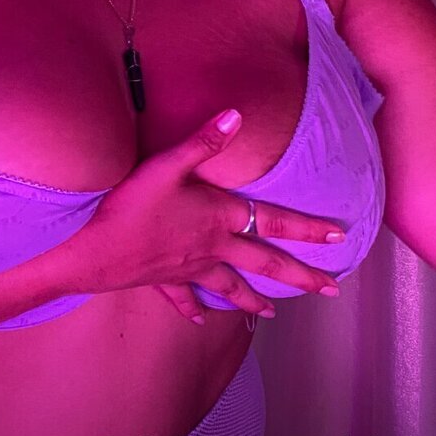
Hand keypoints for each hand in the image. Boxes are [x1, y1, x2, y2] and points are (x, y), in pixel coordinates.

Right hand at [68, 110, 344, 323]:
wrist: (97, 252)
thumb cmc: (133, 206)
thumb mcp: (167, 164)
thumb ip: (203, 141)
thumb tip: (238, 115)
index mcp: (219, 218)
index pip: (273, 223)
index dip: (307, 229)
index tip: (338, 238)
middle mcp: (213, 248)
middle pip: (264, 264)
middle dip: (300, 275)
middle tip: (330, 290)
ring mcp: (191, 269)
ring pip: (232, 287)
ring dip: (255, 300)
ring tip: (276, 313)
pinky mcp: (166, 281)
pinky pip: (186, 299)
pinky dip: (196, 309)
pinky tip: (203, 320)